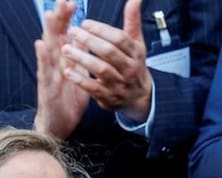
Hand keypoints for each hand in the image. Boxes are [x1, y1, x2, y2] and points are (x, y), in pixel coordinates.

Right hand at [34, 1, 88, 138]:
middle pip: (56, 36)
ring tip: (50, 15)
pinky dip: (43, 58)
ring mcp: (49, 74)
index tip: (71, 2)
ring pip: (48, 50)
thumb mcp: (80, 75)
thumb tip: (88, 40)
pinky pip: (45, 71)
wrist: (60, 123)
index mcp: (64, 60)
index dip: (68, 19)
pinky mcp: (46, 87)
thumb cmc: (69, 98)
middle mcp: (55, 63)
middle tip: (62, 1)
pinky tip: (41, 45)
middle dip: (59, 19)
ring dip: (49, 32)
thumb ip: (82, 58)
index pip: (65, 35)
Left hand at [61, 0, 152, 122]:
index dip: (100, 29)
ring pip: (101, 70)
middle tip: (72, 32)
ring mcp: (120, 84)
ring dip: (82, 58)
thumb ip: (132, 19)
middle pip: (109, 52)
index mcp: (136, 53)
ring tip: (66, 48)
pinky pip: (94, 88)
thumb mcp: (135, 42)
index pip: (119, 39)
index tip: (84, 23)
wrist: (139, 96)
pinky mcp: (109, 97)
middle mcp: (130, 69)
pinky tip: (67, 70)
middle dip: (89, 41)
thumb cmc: (133, 64)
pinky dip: (79, 80)